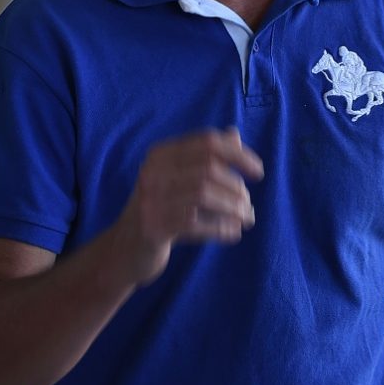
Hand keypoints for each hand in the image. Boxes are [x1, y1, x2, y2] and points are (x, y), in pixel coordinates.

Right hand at [113, 128, 264, 284]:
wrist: (125, 250)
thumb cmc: (162, 210)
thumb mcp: (180, 179)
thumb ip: (206, 157)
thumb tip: (234, 134)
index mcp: (160, 154)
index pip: (207, 142)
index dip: (239, 155)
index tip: (258, 172)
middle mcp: (152, 173)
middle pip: (209, 169)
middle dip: (237, 188)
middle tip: (248, 206)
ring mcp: (149, 200)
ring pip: (204, 194)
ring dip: (233, 208)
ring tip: (246, 219)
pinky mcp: (152, 228)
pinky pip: (196, 223)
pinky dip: (221, 228)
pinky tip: (232, 234)